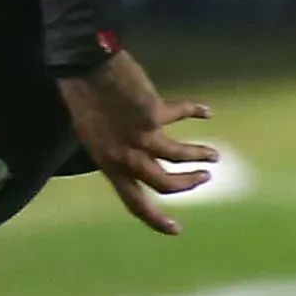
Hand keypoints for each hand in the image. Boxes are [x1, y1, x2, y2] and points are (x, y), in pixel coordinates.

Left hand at [56, 49, 217, 235]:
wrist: (82, 66)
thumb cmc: (82, 95)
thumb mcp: (91, 134)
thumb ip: (114, 150)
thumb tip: (133, 157)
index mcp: (107, 163)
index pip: (133, 201)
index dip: (155, 219)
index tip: (175, 229)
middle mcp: (124, 156)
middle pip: (164, 184)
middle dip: (188, 184)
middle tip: (204, 179)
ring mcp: (140, 137)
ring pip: (179, 157)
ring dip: (200, 155)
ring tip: (213, 154)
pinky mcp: (154, 115)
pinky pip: (181, 113)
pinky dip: (195, 110)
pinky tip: (205, 110)